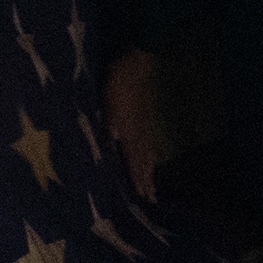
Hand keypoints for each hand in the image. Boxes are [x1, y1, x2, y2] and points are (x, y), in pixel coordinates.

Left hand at [104, 50, 163, 198]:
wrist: (138, 64)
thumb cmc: (120, 83)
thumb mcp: (109, 102)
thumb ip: (111, 123)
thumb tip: (113, 143)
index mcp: (130, 131)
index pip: (134, 159)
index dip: (137, 177)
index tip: (142, 195)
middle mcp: (140, 133)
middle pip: (144, 160)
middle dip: (146, 179)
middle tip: (151, 198)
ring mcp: (146, 126)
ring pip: (149, 153)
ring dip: (150, 170)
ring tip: (153, 185)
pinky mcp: (147, 118)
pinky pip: (151, 143)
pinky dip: (152, 155)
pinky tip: (152, 158)